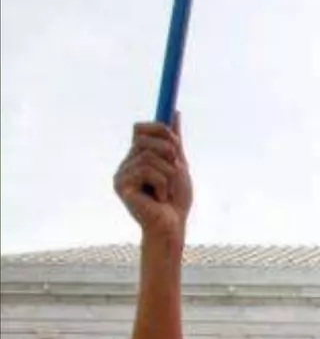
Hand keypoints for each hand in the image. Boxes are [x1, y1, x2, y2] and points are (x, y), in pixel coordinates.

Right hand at [113, 117, 192, 241]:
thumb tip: (174, 112)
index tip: (175, 141)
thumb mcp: (179, 165)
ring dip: (168, 174)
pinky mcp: (121, 186)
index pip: (140, 129)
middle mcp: (127, 163)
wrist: (172, 225)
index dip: (159, 129)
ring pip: (149, 156)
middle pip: (144, 138)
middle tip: (177, 171)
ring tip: (166, 191)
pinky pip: (147, 171)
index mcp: (138, 157)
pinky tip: (159, 198)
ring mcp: (122, 174)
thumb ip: (174, 141)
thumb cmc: (176, 200)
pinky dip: (162, 184)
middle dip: (168, 152)